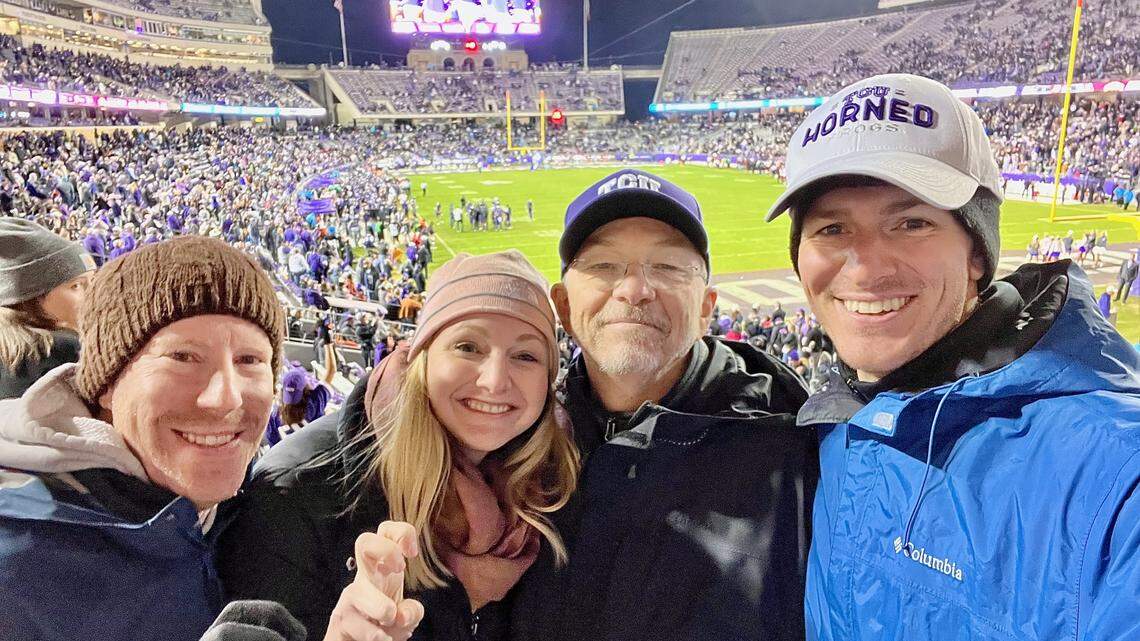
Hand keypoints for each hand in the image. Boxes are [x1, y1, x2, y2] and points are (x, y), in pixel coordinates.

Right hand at [324, 521, 424, 640]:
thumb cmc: (381, 623)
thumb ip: (411, 611)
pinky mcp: (340, 620)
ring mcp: (349, 597)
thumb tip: (402, 614)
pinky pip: (352, 622)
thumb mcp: (405, 615)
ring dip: (381, 608)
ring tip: (390, 622)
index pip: (386, 532)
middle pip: (364, 540)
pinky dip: (372, 634)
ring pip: (357, 591)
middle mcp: (364, 577)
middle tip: (399, 570)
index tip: (412, 554)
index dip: (402, 533)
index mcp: (382, 569)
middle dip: (386, 550)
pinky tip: (381, 638)